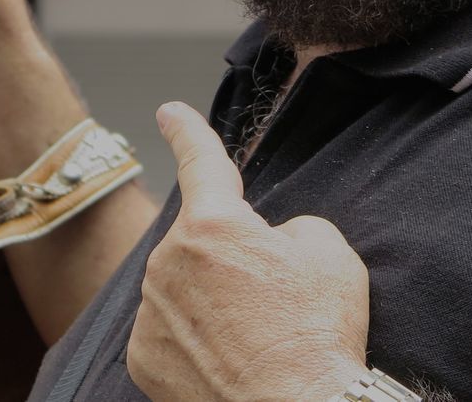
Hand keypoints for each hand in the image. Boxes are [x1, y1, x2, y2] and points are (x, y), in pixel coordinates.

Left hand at [127, 102, 369, 400]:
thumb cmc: (317, 332)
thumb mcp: (328, 251)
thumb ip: (288, 228)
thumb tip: (270, 242)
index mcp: (214, 223)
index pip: (200, 161)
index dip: (187, 131)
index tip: (170, 112)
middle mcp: (169, 261)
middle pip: (201, 239)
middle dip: (230, 255)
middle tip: (272, 294)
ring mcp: (151, 313)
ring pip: (183, 285)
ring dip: (212, 297)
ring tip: (256, 334)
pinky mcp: (143, 358)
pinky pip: (170, 328)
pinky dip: (196, 337)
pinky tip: (229, 357)